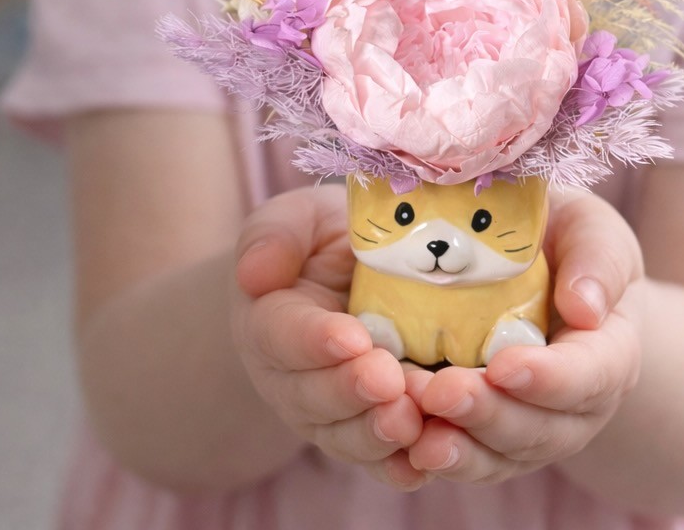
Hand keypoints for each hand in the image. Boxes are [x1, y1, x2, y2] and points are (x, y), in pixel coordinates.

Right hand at [232, 184, 427, 488]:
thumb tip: (255, 273)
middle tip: (386, 380)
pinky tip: (428, 457)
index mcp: (270, 320)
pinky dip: (401, 464)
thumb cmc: (324, 241)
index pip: (284, 334)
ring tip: (411, 418)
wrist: (348, 277)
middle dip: (350, 391)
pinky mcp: (370, 427)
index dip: (315, 341)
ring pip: (346, 434)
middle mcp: (293, 377)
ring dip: (377, 431)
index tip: (350, 338)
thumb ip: (276, 236)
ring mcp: (331, 410)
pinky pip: (381, 458)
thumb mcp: (299, 220)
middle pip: (313, 396)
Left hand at [404, 187, 643, 484]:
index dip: (549, 378)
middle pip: (540, 429)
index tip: (504, 366)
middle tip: (442, 392)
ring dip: (459, 447)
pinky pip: (468, 460)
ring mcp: (533, 429)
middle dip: (489, 415)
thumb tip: (584, 308)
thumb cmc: (570, 242)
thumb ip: (598, 261)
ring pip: (501, 456)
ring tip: (417, 430)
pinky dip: (436, 458)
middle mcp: (577, 406)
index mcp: (609, 353)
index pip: (589, 376)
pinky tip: (406, 448)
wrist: (545, 270)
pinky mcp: (491, 439)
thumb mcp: (593, 232)